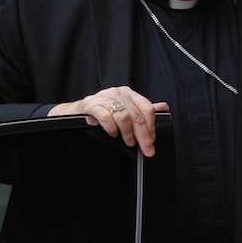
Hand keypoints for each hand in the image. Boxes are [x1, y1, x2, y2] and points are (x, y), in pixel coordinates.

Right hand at [47, 86, 169, 156]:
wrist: (77, 111)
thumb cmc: (103, 111)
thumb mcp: (125, 109)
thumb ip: (143, 109)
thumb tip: (163, 107)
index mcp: (129, 94)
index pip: (147, 108)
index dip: (151, 127)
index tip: (152, 141)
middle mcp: (118, 93)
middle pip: (137, 116)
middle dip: (143, 136)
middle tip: (145, 149)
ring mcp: (104, 98)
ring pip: (123, 116)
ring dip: (127, 133)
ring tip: (128, 141)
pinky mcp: (91, 104)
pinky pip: (105, 117)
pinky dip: (111, 128)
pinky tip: (112, 134)